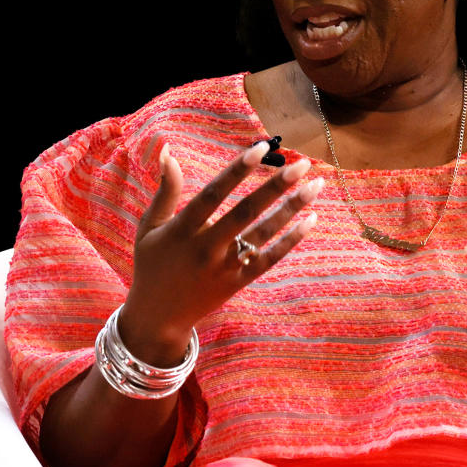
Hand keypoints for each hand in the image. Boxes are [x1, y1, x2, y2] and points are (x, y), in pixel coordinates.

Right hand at [119, 142, 322, 363]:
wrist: (157, 318)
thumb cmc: (152, 264)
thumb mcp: (150, 227)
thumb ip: (165, 191)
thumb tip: (168, 152)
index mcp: (182, 230)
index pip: (213, 194)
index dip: (237, 170)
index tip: (261, 148)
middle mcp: (205, 249)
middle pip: (245, 213)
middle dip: (275, 187)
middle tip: (302, 164)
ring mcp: (224, 268)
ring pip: (263, 234)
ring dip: (291, 209)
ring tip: (316, 184)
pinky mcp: (238, 283)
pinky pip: (269, 260)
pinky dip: (291, 241)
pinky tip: (312, 219)